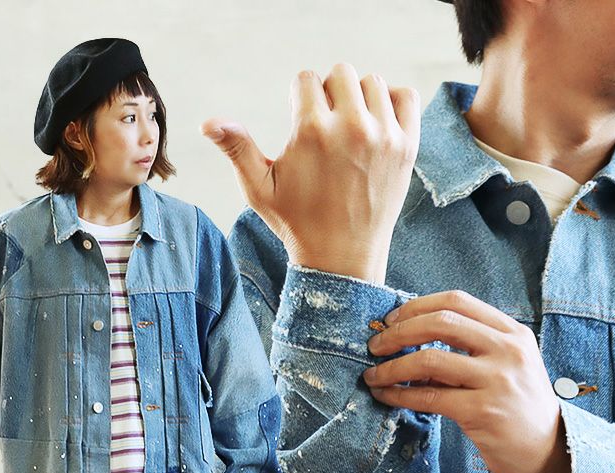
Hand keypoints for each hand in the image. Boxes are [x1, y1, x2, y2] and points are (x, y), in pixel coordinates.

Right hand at [201, 63, 420, 283]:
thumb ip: (237, 148)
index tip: (302, 128)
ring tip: (349, 129)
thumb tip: (208, 122)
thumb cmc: (296, 224)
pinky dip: (392, 101)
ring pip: (371, 83)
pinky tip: (376, 123)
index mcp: (312, 131)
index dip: (299, 100)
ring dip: (358, 99)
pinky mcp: (407, 147)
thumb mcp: (259, 189)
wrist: (342, 258)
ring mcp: (384, 136)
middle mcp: (351, 127)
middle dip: (328, 94)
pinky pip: (405, 97)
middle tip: (325, 128)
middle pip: (339, 73)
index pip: (305, 79)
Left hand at [362, 290, 571, 472]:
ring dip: (392, 367)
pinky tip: (385, 396)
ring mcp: (498, 380)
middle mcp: (508, 350)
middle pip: (440, 323)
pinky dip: (399, 395)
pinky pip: (429, 397)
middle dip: (399, 332)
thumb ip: (471, 344)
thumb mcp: (506, 364)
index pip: (456, 301)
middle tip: (375, 345)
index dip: (417, 306)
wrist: (549, 452)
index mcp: (512, 332)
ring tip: (373, 375)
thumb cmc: (518, 405)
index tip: (392, 319)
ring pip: (429, 360)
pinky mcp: (484, 411)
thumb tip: (409, 332)